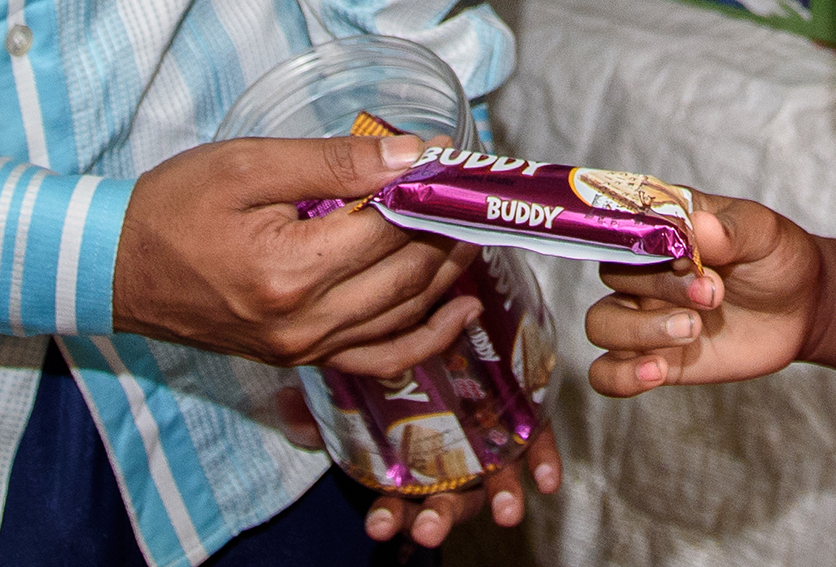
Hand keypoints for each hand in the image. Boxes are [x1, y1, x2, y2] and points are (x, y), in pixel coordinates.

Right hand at [110, 132, 475, 374]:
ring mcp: (305, 349)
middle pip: (409, 275)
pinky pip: (380, 358)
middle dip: (450, 229)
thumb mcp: (249, 166)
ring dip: (448, 274)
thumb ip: (335, 162)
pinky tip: (457, 310)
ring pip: (405, 317)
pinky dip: (426, 337)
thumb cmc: (175, 207)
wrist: (114, 269)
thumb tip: (413, 156)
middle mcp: (305, 323)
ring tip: (472, 230)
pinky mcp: (301, 358)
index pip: (392, 228)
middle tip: (471, 191)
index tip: (454, 156)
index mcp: (291, 271)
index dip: (431, 189)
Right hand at [281, 386, 562, 549]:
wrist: (449, 310)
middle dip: (437, 517)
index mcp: (408, 462)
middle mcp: (450, 460)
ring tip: (504, 512)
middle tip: (428, 525)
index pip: (395, 498)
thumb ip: (321, 398)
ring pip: (493, 481)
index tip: (378, 525)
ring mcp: (490, 444)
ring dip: (498, 499)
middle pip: (444, 498)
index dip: (387, 514)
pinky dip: (544, 462)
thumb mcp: (353, 378)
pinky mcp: (525, 418)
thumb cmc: (395, 362)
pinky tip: (546, 479)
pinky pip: (537, 443)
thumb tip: (289, 407)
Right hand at [583, 195, 835, 394]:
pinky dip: (620, 376)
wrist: (802, 309)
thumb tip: (700, 225)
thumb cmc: (777, 258)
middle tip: (713, 295)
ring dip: (637, 331)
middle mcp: (646, 268)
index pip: (623, 224)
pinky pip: (607, 372)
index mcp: (665, 225)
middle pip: (614, 274)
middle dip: (661, 288)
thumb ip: (732, 229)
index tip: (683, 257)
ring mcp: (647, 314)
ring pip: (600, 323)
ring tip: (691, 331)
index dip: (643, 242)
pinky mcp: (655, 356)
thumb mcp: (764, 234)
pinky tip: (657, 372)